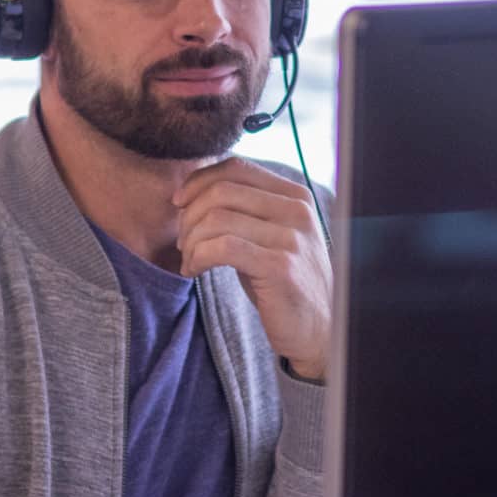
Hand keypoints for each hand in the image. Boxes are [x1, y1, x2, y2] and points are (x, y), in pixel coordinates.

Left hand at [173, 158, 331, 380]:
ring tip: (190, 261)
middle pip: (222, 191)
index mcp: (295, 196)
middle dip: (190, 216)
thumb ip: (245, 210)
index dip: (199, 181)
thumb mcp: (270, 236)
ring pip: (218, 219)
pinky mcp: (280, 267)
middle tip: (183, 243)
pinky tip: (194, 272)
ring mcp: (292, 238)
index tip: (179, 203)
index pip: (237, 168)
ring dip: (191, 241)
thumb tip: (193, 191)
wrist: (317, 329)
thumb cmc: (284, 283)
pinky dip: (197, 257)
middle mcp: (297, 211)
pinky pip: (223, 248)